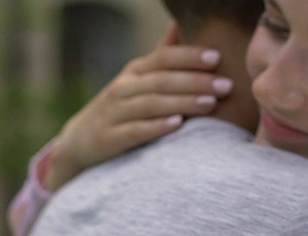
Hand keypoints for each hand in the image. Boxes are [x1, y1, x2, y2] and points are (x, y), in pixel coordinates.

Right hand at [46, 22, 233, 190]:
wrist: (81, 140)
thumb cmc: (122, 106)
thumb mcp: (138, 79)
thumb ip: (162, 56)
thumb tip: (180, 23)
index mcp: (135, 71)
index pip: (164, 58)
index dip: (190, 56)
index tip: (218, 57)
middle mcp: (123, 88)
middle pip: (162, 80)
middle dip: (196, 81)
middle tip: (227, 85)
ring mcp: (115, 112)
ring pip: (151, 104)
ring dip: (182, 102)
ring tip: (210, 103)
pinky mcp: (110, 138)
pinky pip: (135, 131)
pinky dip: (156, 127)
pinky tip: (177, 125)